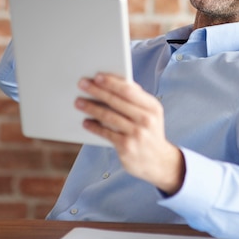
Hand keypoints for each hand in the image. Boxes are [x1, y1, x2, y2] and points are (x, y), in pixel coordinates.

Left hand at [75, 73, 185, 194]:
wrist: (160, 162)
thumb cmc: (150, 131)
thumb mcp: (151, 113)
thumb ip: (136, 98)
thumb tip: (115, 82)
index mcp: (152, 107)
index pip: (129, 90)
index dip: (111, 82)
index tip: (97, 76)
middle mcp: (146, 119)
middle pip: (116, 101)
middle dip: (97, 91)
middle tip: (82, 84)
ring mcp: (137, 134)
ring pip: (109, 116)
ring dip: (91, 108)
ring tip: (78, 102)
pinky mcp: (127, 147)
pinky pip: (106, 133)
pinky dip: (94, 127)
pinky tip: (85, 122)